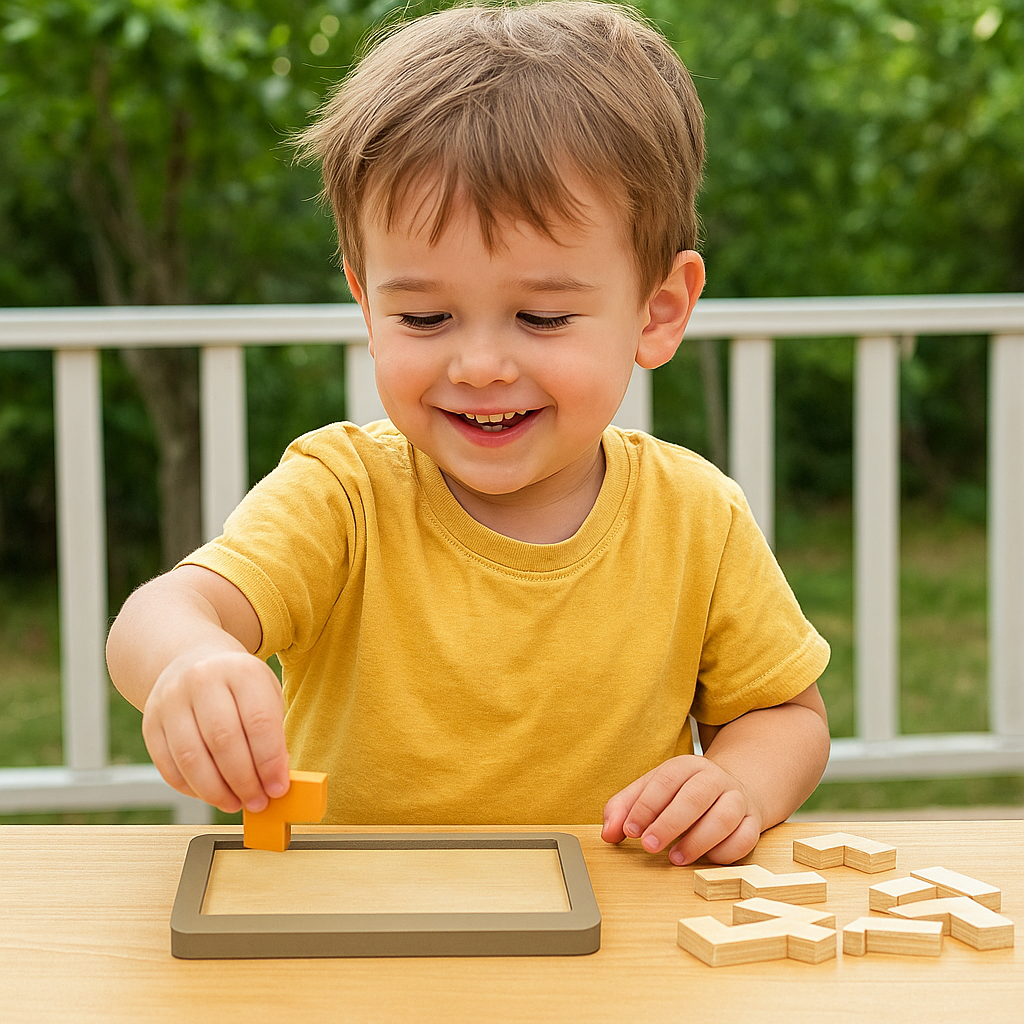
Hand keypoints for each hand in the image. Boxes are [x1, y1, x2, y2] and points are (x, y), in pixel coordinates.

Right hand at [142, 649, 289, 814]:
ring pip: (191, 757)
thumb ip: (272, 733)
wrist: (192, 659)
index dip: (269, 761)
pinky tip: (210, 794)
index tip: (278, 788)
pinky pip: (168, 766)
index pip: (258, 721)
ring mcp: (170, 701)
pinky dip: (190, 788)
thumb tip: (274, 778)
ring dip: (216, 791)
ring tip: (234, 803)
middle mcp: (202, 680)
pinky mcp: (150, 723)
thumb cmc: (238, 686)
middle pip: (223, 741)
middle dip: (244, 780)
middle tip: (258, 802)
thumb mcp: (265, 695)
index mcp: (241, 671)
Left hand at [601, 755, 762, 864]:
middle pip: (694, 797)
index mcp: (685, 766)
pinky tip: (706, 859)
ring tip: (675, 859)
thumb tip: (608, 834)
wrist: (730, 788)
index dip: (646, 807)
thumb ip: (624, 808)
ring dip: (697, 841)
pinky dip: (725, 852)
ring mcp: (737, 799)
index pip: (665, 781)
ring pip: (723, 818)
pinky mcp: (753, 821)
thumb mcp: (650, 791)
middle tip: (649, 846)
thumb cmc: (681, 794)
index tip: (630, 831)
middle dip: (669, 824)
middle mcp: (713, 778)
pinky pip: (745, 838)